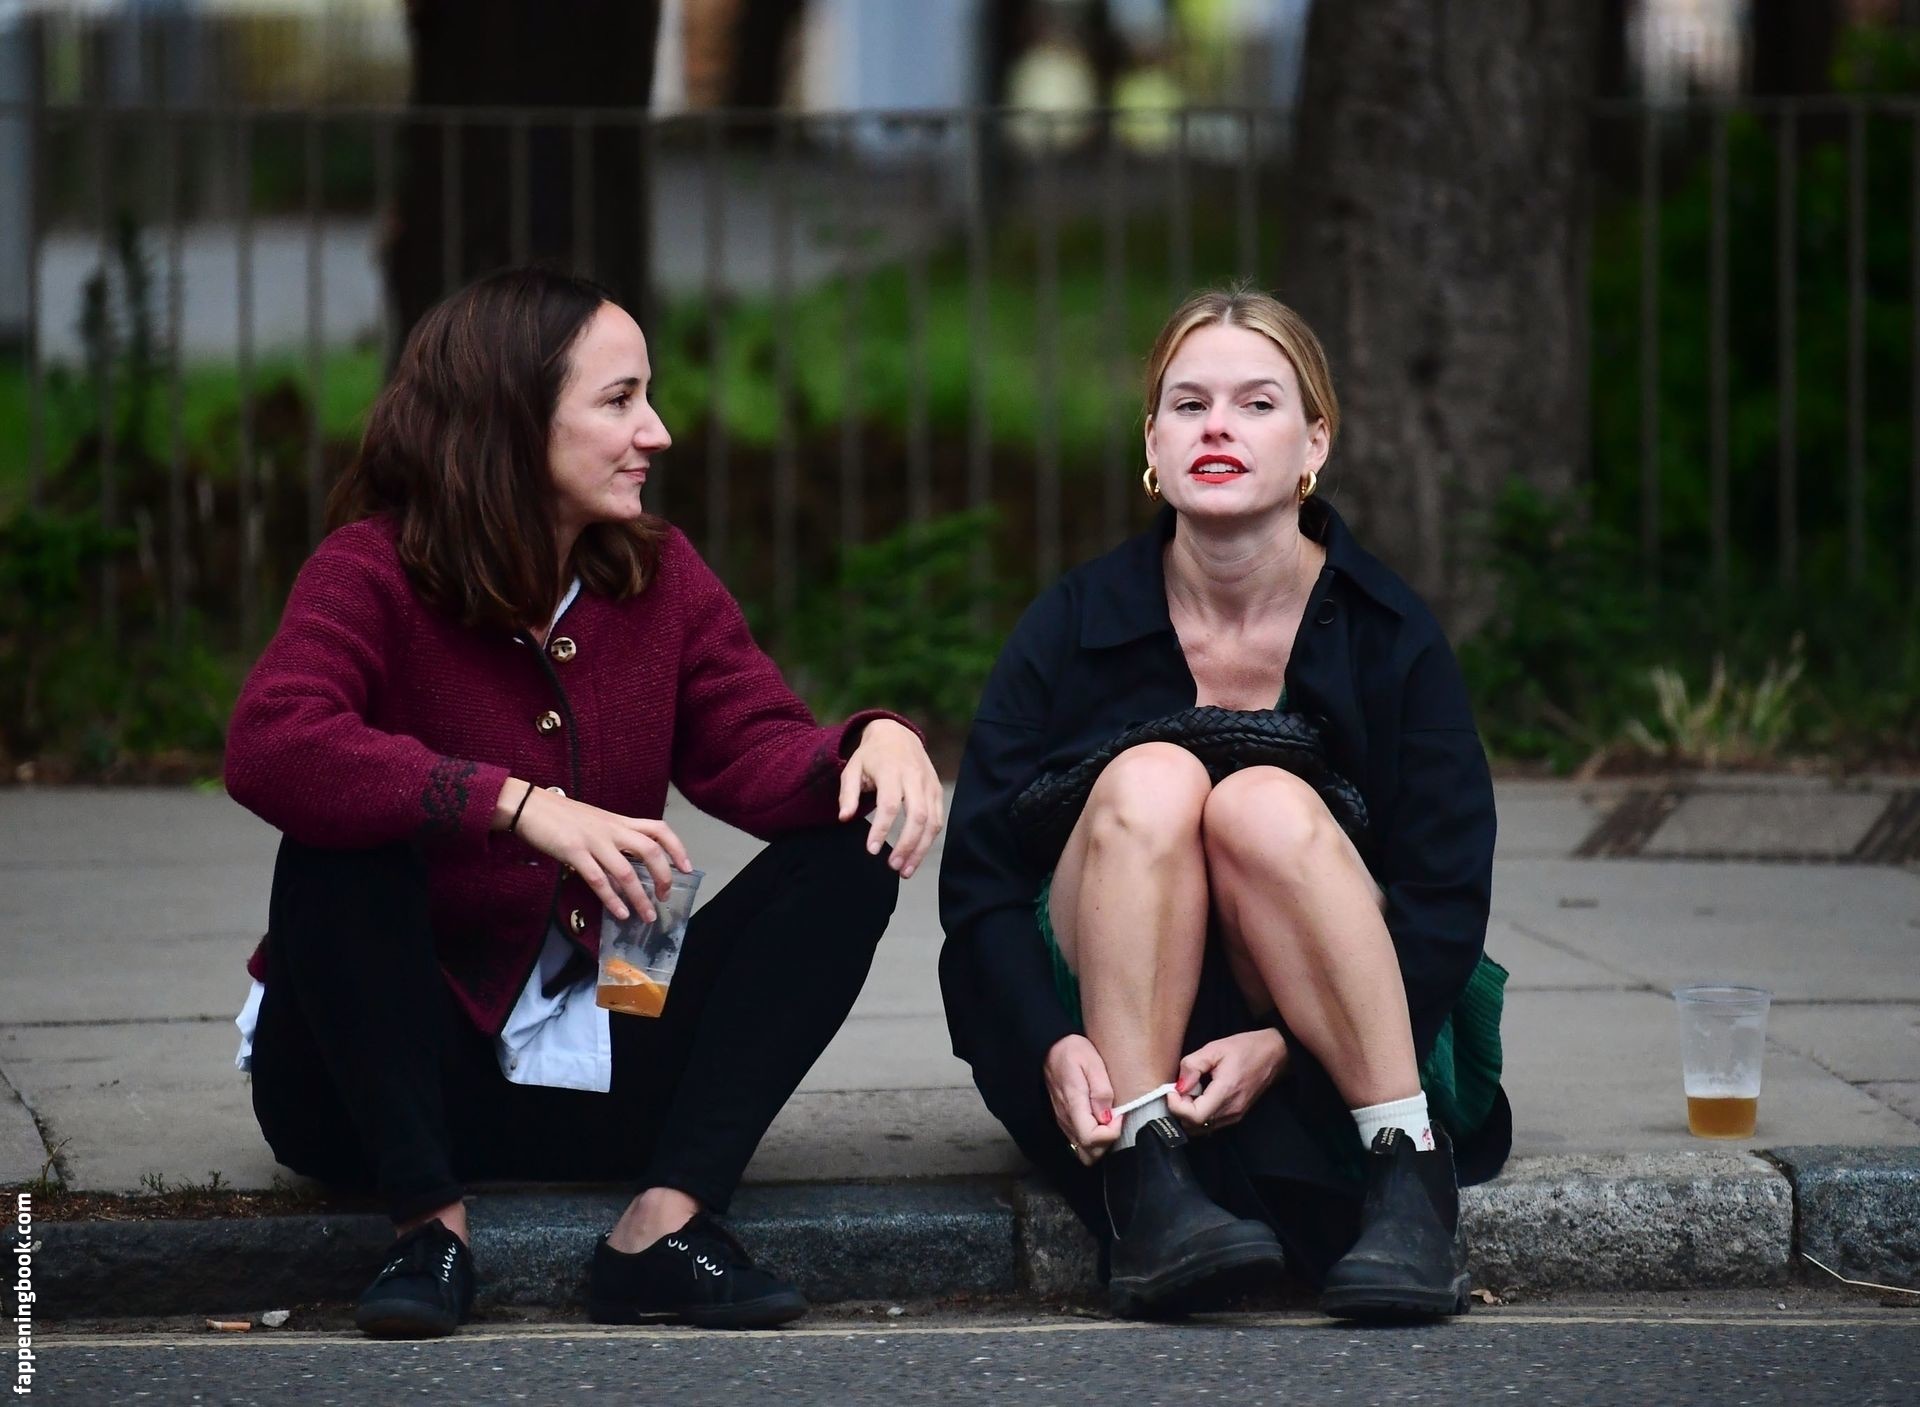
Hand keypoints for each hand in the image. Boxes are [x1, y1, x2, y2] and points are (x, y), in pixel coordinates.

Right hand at [497, 780, 691, 921]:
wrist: (529, 805)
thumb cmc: (561, 816)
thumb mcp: (595, 822)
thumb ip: (613, 839)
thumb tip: (628, 867)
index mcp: (618, 821)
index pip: (657, 829)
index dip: (676, 847)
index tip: (686, 868)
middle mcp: (612, 829)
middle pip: (650, 850)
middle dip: (663, 876)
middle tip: (665, 897)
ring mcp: (593, 840)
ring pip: (626, 871)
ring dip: (639, 897)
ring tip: (646, 916)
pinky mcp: (574, 851)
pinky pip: (598, 879)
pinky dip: (612, 899)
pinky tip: (620, 913)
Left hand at [838, 718, 944, 877]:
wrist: (897, 733)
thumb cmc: (871, 756)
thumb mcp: (852, 768)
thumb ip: (847, 794)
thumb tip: (844, 818)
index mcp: (891, 770)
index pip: (890, 804)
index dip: (882, 829)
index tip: (871, 850)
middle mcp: (914, 777)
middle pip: (917, 815)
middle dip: (907, 845)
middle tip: (892, 867)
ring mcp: (929, 784)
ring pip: (932, 821)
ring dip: (921, 849)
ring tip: (905, 871)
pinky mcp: (937, 791)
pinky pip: (938, 819)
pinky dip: (929, 840)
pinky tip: (916, 856)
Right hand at [1044, 1035, 1118, 1166]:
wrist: (1050, 1048)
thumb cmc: (1072, 1052)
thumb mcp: (1092, 1063)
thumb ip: (1101, 1091)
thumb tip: (1108, 1117)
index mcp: (1073, 1105)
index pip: (1091, 1140)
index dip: (1111, 1133)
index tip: (1119, 1115)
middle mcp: (1066, 1120)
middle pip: (1090, 1153)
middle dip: (1107, 1142)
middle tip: (1116, 1118)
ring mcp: (1064, 1123)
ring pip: (1085, 1151)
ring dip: (1101, 1141)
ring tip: (1109, 1118)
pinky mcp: (1065, 1121)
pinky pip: (1080, 1142)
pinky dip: (1094, 1138)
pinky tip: (1101, 1118)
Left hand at [1166, 1029, 1288, 1133]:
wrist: (1275, 1054)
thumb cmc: (1246, 1047)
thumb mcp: (1215, 1048)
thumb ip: (1192, 1065)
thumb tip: (1178, 1086)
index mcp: (1226, 1092)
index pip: (1194, 1117)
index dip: (1176, 1106)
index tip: (1172, 1090)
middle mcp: (1231, 1110)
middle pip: (1194, 1126)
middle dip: (1180, 1110)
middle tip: (1180, 1088)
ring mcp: (1235, 1116)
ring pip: (1201, 1128)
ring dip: (1189, 1113)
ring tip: (1191, 1090)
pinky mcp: (1237, 1115)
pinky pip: (1211, 1123)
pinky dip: (1200, 1114)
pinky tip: (1202, 1095)